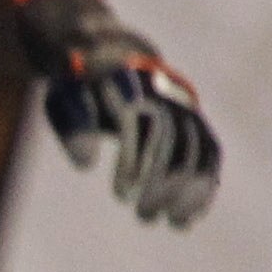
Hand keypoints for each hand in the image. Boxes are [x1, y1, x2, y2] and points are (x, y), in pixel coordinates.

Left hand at [16, 0, 216, 228]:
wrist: (109, 47)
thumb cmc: (78, 77)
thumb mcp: (65, 95)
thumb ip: (74, 124)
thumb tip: (85, 164)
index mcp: (132, 83)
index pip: (141, 126)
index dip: (135, 162)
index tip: (121, 196)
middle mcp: (165, 92)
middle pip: (173, 140)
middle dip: (161, 181)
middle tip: (143, 216)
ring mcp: (182, 105)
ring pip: (196, 147)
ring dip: (187, 188)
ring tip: (173, 224)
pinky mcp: (190, 119)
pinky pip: (207, 150)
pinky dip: (204, 182)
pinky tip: (193, 215)